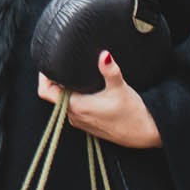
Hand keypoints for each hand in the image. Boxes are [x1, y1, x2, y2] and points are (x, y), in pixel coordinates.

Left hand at [37, 52, 160, 149]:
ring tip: (75, 77)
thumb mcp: (120, 88)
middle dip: (57, 81)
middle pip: (54, 96)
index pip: (46, 92)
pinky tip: (88, 92)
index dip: (43, 77)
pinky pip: (74, 110)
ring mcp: (81, 123)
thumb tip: (104, 55)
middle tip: (63, 67)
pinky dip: (76, 100)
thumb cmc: (132, 113)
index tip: (47, 66)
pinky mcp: (89, 126)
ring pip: (64, 103)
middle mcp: (74, 117)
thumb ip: (109, 70)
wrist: (146, 134)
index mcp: (76, 107)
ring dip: (67, 91)